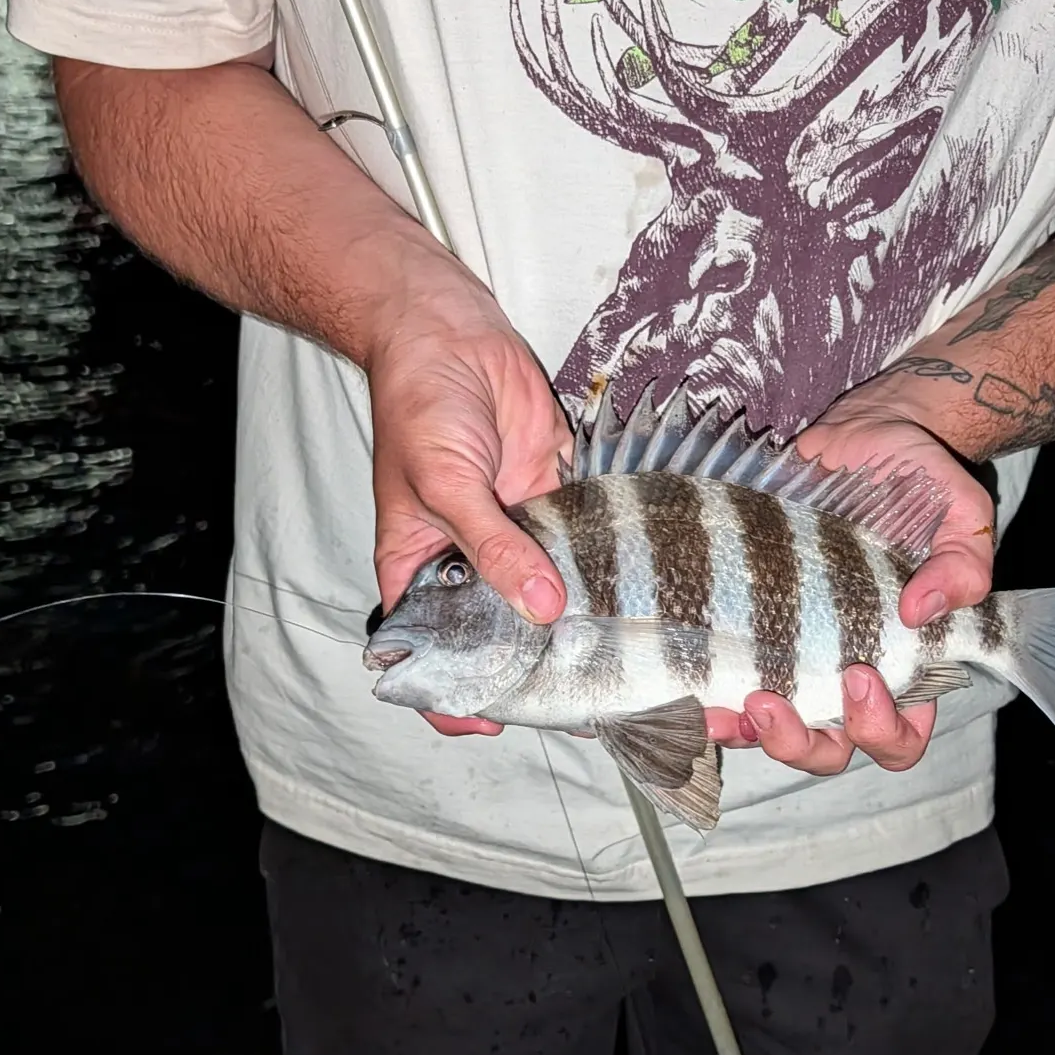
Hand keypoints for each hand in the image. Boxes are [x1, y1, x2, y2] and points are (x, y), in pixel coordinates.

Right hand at [365, 250, 571, 736]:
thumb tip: (542, 606)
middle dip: (529, 666)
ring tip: (613, 661)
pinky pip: (582, 552)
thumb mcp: (445, 486)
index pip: (428, 655)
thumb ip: (493, 548)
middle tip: (573, 697)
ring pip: (547, 600)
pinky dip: (604, 573)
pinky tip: (634, 599)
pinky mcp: (556, 510)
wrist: (449, 333)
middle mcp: (469, 570)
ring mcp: (516, 542)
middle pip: (498, 636)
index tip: (491, 720)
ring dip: (575, 625)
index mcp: (419, 575)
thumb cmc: (420, 407)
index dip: (452, 695)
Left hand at [706, 394, 993, 774]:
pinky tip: (690, 694)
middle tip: (771, 703)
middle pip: (830, 750)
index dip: (880, 728)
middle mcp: (846, 677)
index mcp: (907, 667)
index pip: (900, 736)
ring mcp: (795, 661)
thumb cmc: (917, 479)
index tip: (859, 674)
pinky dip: (711, 704)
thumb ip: (962, 562)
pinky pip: (729, 691)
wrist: (859, 436)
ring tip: (722, 710)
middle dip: (800, 744)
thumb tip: (923, 611)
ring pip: (773, 732)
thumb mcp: (959, 512)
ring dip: (746, 735)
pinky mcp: (749, 636)